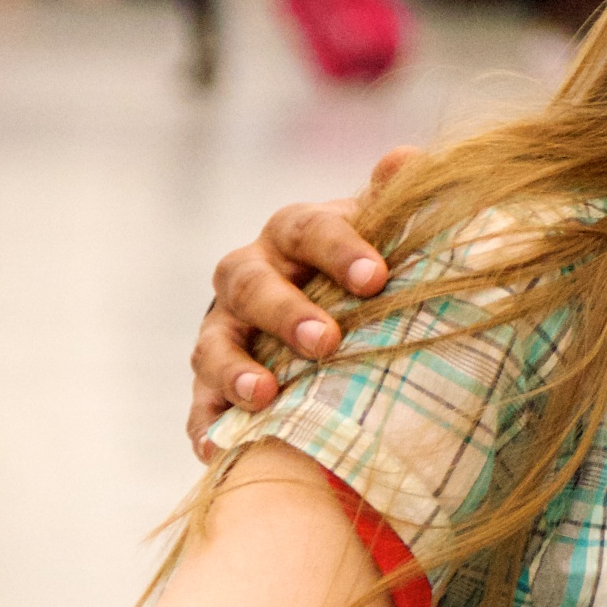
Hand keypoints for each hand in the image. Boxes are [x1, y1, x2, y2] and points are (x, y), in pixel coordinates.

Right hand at [187, 146, 418, 457]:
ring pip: (213, 344)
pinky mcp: (209, 380)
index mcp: (292, 231)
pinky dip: (205, 425)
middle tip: (327, 342)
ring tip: (266, 396)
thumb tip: (409, 156)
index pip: (309, 229)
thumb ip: (392, 197)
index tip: (376, 276)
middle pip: (253, 286)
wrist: (321, 300)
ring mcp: (223, 328)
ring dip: (235, 370)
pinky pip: (197, 404)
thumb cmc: (359, 261)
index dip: (339, 250)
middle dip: (287, 314)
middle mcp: (249, 274)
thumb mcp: (378, 224)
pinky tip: (221, 449)